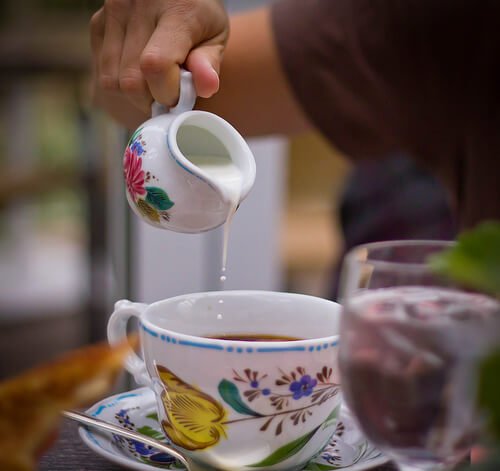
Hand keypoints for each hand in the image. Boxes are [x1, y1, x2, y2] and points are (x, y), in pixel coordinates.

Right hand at [90, 0, 228, 126]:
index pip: (156, 66)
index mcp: (176, 10)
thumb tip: (207, 87)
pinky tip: (138, 72)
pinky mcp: (98, 22)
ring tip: (154, 83)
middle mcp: (138, 6)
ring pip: (112, 82)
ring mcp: (113, 12)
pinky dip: (121, 83)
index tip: (180, 96)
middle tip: (168, 93)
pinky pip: (103, 72)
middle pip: (131, 81)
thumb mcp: (216, 38)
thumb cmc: (200, 20)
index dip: (167, 93)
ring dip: (134, 95)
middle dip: (151, 100)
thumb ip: (209, 64)